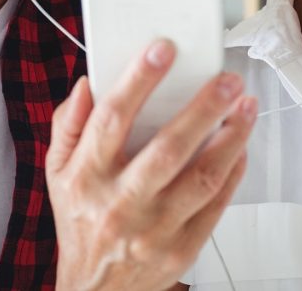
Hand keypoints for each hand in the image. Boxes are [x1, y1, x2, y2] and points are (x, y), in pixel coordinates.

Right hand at [47, 40, 255, 290]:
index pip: (112, 120)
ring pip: (201, 177)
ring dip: (230, 138)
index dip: (138, 80)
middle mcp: (120, 203)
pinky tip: (241, 146)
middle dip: (203, 109)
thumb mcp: (56, 174)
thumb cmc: (80, 225)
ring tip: (245, 107)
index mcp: (86, 176)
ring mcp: (154, 229)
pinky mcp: (182, 249)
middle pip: (167, 148)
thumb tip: (86, 85)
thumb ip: (68, 125)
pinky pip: (216, 205)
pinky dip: (233, 173)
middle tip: (227, 79)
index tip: (163, 50)